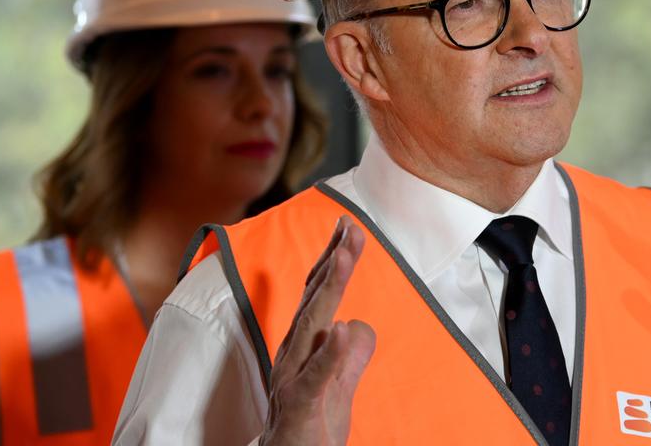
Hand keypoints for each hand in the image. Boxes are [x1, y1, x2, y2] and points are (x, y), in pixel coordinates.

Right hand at [260, 216, 376, 445]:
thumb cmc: (311, 430)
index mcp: (302, 349)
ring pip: (312, 329)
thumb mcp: (339, 388)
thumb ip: (351, 357)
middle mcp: (292, 357)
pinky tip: (341, 329)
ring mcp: (293, 381)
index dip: (333, 261)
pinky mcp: (301, 407)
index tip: (349, 228)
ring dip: (328, 290)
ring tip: (345, 258)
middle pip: (314, 301)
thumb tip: (358, 324)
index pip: (318, 297)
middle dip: (333, 261)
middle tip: (351, 226)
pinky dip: (328, 354)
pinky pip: (315, 378)